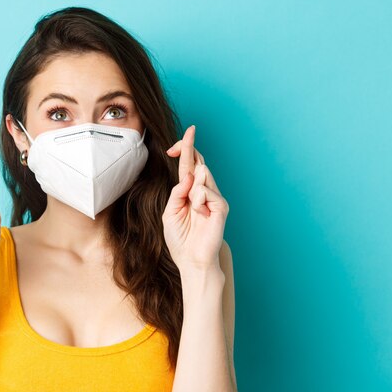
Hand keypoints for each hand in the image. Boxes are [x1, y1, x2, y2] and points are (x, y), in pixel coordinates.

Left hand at [162, 125, 228, 274]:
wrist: (191, 260)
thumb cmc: (180, 239)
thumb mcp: (170, 212)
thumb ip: (177, 192)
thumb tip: (190, 174)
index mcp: (189, 192)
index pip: (190, 166)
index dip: (187, 148)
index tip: (186, 134)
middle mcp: (203, 191)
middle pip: (198, 162)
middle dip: (189, 147)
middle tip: (190, 131)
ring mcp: (214, 198)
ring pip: (202, 175)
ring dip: (191, 187)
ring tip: (193, 207)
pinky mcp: (221, 206)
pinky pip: (205, 191)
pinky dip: (198, 200)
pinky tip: (200, 214)